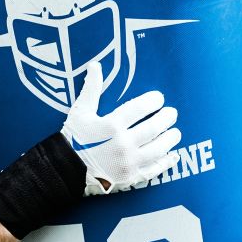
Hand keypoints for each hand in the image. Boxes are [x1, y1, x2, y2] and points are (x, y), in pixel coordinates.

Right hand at [60, 63, 180, 194]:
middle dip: (166, 118)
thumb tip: (95, 65)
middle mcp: (122, 143)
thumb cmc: (74, 137)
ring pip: (158, 149)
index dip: (153, 101)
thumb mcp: (80, 111)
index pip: (139, 108)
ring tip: (175, 132)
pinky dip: (166, 162)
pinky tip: (173, 155)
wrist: (66, 168)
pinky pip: (154, 169)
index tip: (158, 98)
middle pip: (153, 128)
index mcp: (111, 125)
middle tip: (172, 113)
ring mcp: (128, 161)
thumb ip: (91, 89)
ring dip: (170, 139)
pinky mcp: (130, 176)